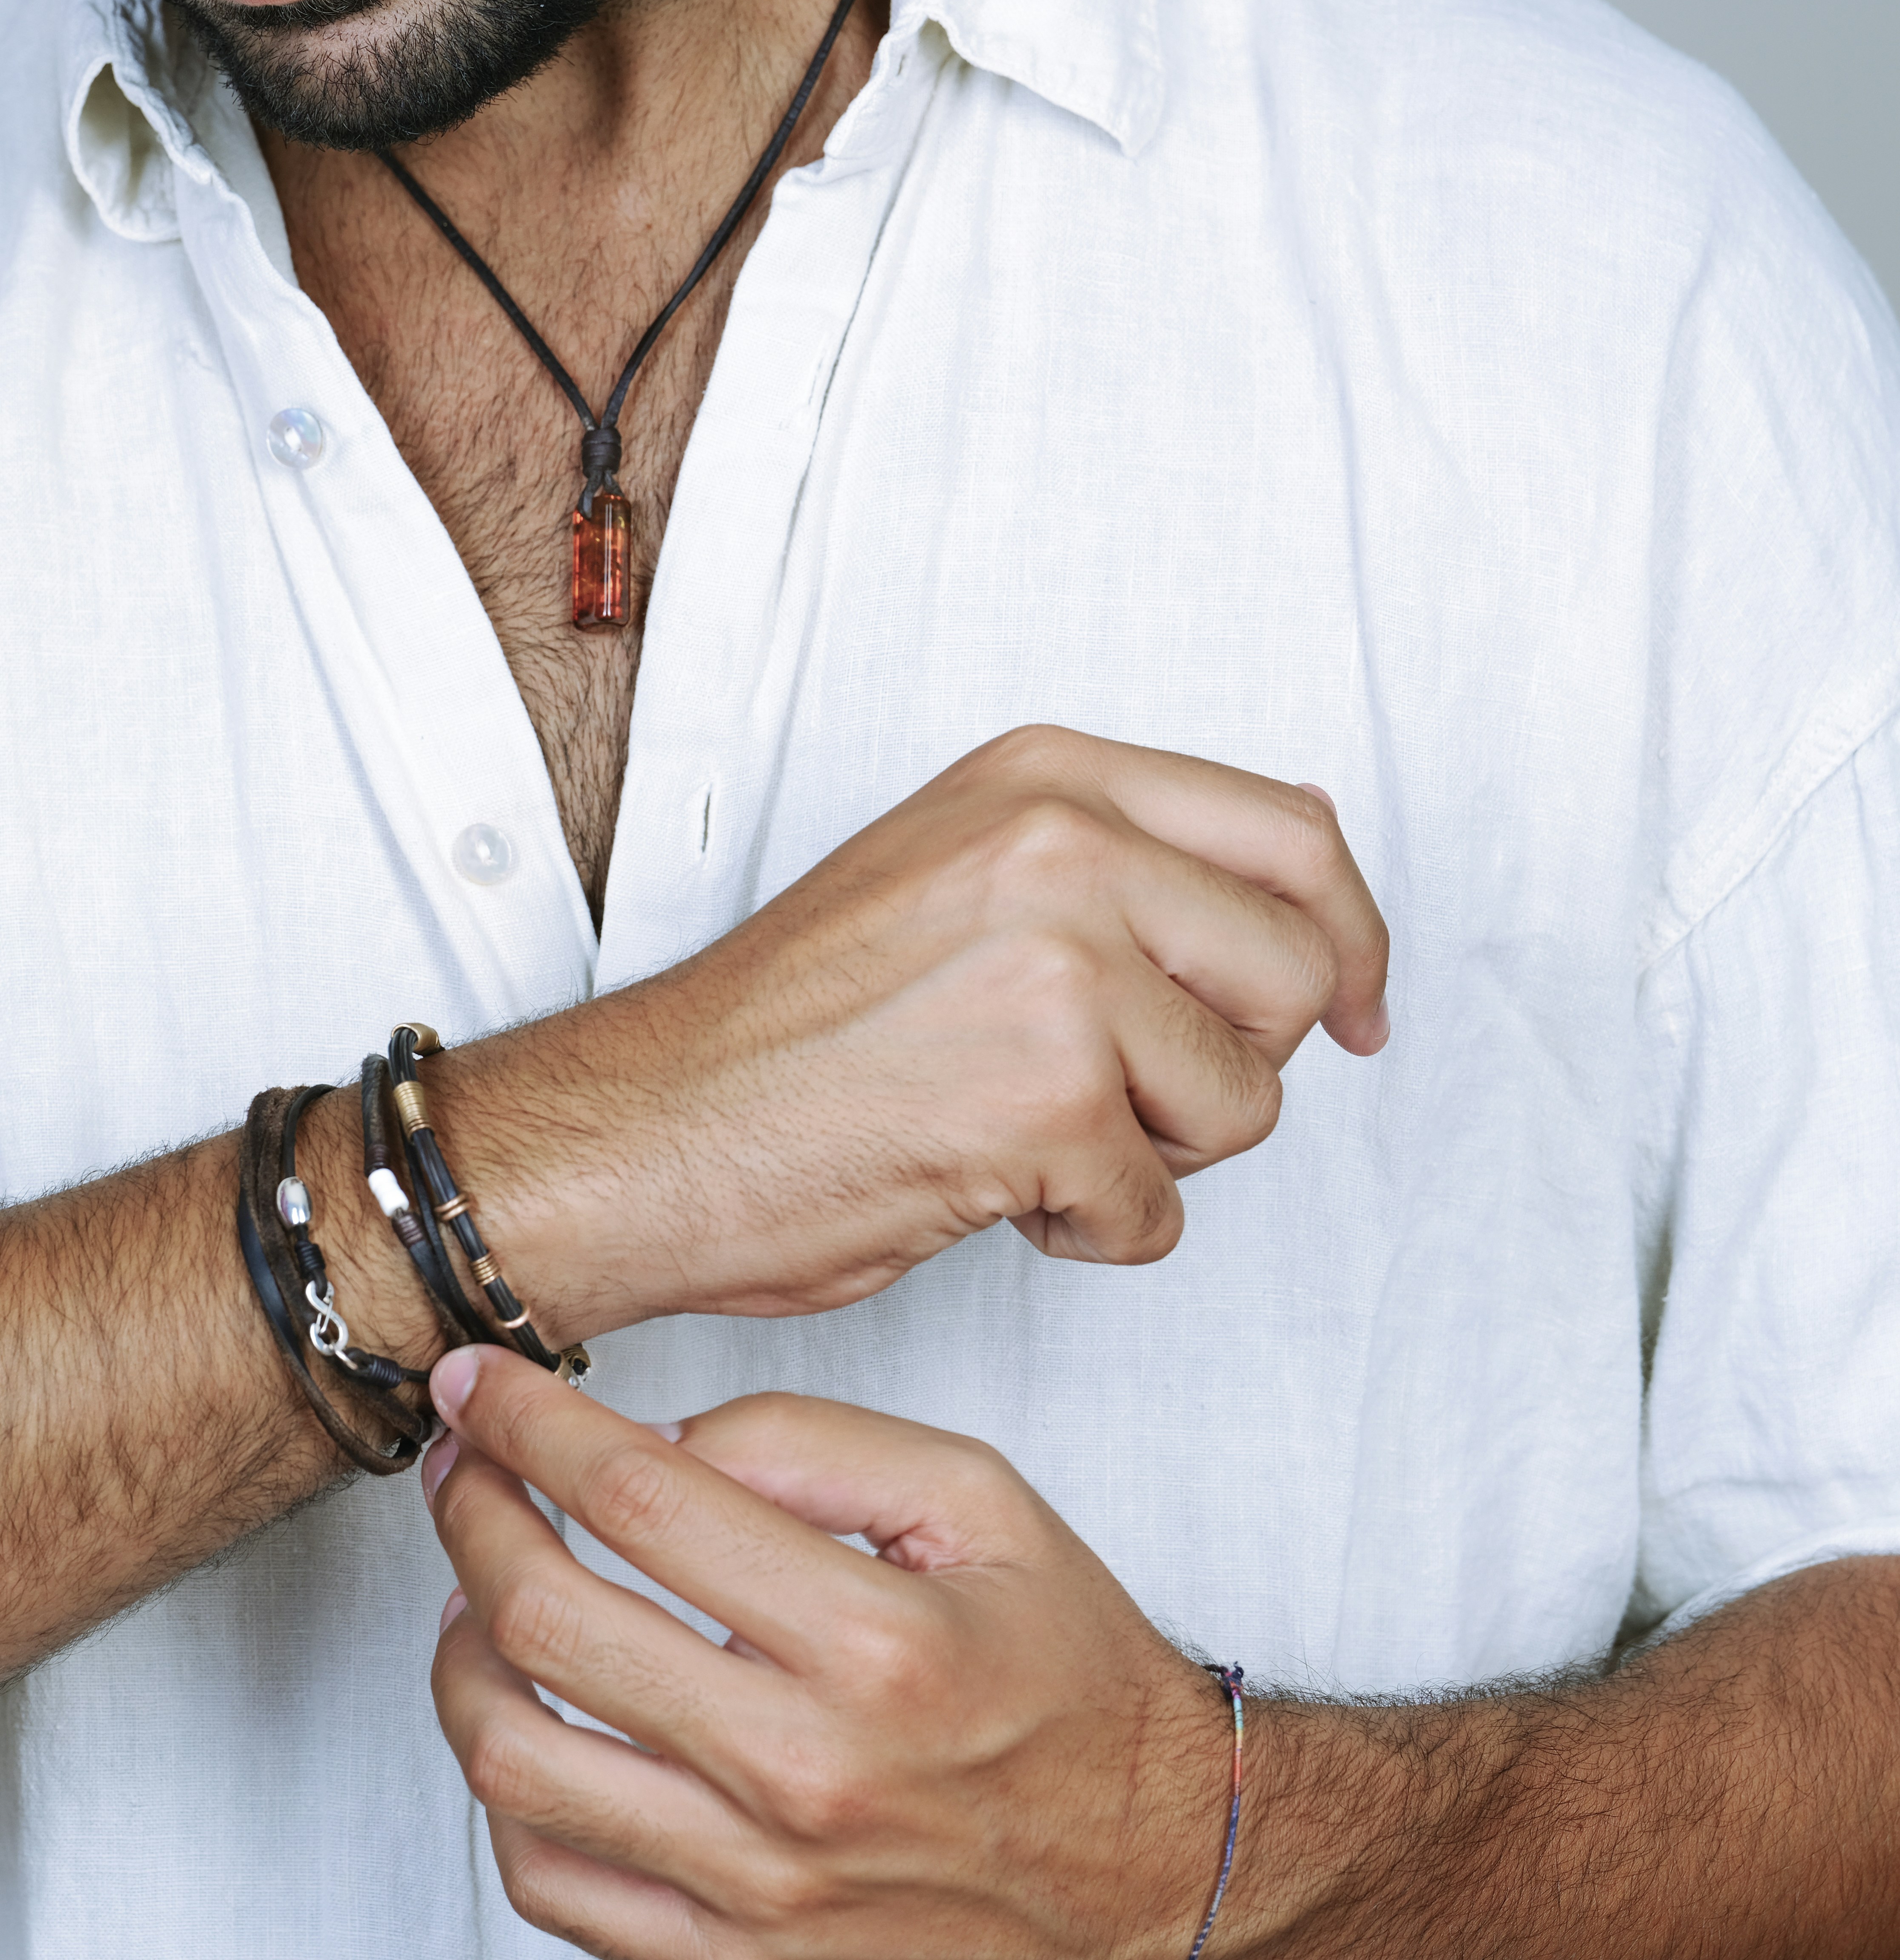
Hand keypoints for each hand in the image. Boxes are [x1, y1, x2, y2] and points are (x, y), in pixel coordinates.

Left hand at [423, 1351, 1234, 1959]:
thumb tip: (662, 1441)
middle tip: (465, 1462)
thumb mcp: (977, 1501)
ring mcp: (759, 1891)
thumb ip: (811, 1445)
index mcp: (871, 1644)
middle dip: (473, 1513)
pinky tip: (524, 1709)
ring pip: (515, 1755)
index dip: (528, 1423)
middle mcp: (805, 1774)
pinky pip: (552, 1880)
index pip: (636, 1496)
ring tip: (477, 1586)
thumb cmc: (1067, 1677)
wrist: (1156, 1867)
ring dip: (459, 1646)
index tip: (482, 1382)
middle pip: (549, 1619)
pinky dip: (501, 1786)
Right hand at [450, 726, 1388, 1342]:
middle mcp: (1062, 847)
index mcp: (1044, 778)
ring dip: (1154, 1155)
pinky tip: (982, 1186)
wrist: (651, 1127)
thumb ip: (1117, 854)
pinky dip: (1085, 1230)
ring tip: (1022, 1131)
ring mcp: (1061, 969)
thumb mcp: (957, 866)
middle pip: (1297, 973)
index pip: (1293, 833)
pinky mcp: (1053, 1103)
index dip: (1348, 937)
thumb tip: (1299, 866)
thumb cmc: (788, 1027)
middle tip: (1127, 1096)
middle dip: (1233, 1064)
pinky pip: (1161, 1211)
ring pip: (1246, 1103)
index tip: (1357, 1011)